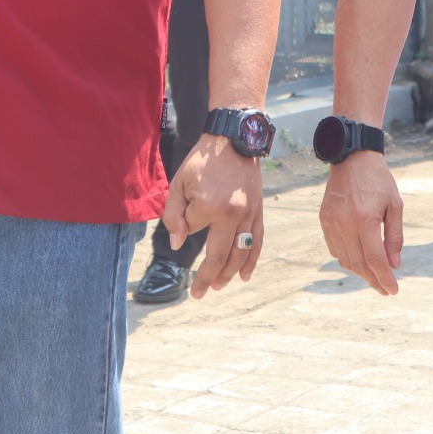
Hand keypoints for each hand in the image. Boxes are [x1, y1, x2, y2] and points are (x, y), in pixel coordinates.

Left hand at [161, 135, 263, 298]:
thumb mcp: (179, 183)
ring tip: (218, 286)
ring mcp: (249, 214)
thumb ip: (173, 216)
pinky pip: (257, 241)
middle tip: (198, 294)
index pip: (193, 229)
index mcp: (210, 206)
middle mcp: (232, 214)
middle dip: (207, 277)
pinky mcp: (258, 211)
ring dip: (228, 274)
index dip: (186, 225)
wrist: (233, 140)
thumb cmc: (201, 162)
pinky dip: (251, 261)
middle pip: (219, 255)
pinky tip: (244, 276)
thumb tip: (178, 245)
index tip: (185, 214)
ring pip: (240, 253)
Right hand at [319, 150, 402, 294]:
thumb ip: (394, 237)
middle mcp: (344, 224)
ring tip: (374, 277)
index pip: (375, 260)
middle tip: (385, 289)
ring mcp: (331, 223)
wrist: (352, 157)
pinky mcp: (324, 220)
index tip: (393, 291)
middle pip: (358, 264)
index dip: (384, 279)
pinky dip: (347, 259)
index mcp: (364, 219)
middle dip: (373, 280)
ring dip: (360, 273)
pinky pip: (334, 249)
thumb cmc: (378, 180)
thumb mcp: (395, 206)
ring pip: (344, 260)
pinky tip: (359, 261)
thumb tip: (394, 265)